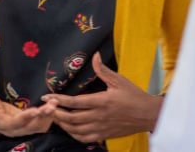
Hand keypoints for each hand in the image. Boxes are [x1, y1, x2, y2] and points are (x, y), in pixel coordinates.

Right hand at [0, 94, 57, 136]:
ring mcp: (22, 130)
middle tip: (53, 103)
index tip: (37, 109)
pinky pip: (41, 125)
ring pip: (39, 127)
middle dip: (43, 116)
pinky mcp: (28, 126)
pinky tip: (52, 106)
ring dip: (48, 116)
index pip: (16, 123)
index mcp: (2, 124)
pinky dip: (48, 117)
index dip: (27, 117)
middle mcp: (14, 130)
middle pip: (31, 127)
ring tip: (54, 102)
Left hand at [42, 52, 162, 142]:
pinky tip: (70, 129)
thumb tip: (94, 56)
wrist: (148, 114)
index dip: (58, 100)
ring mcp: (101, 127)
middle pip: (71, 118)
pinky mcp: (104, 135)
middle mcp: (99, 116)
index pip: (74, 102)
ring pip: (75, 130)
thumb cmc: (134, 95)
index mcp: (102, 101)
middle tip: (48, 108)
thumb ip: (103, 70)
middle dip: (56, 113)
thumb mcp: (119, 80)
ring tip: (56, 117)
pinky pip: (85, 138)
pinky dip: (74, 135)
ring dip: (63, 124)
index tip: (46, 97)